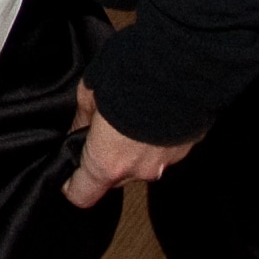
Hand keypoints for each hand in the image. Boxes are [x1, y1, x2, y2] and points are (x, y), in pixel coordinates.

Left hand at [59, 88, 192, 209]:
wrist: (182, 64)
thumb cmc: (130, 75)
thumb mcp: (90, 89)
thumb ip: (82, 116)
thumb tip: (79, 127)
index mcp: (108, 162)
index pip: (82, 194)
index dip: (72, 183)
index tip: (70, 167)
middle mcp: (139, 171)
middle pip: (113, 177)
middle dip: (105, 157)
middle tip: (102, 127)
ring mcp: (167, 162)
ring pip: (141, 162)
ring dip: (134, 146)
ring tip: (132, 112)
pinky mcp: (188, 147)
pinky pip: (163, 149)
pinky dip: (156, 137)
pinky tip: (154, 109)